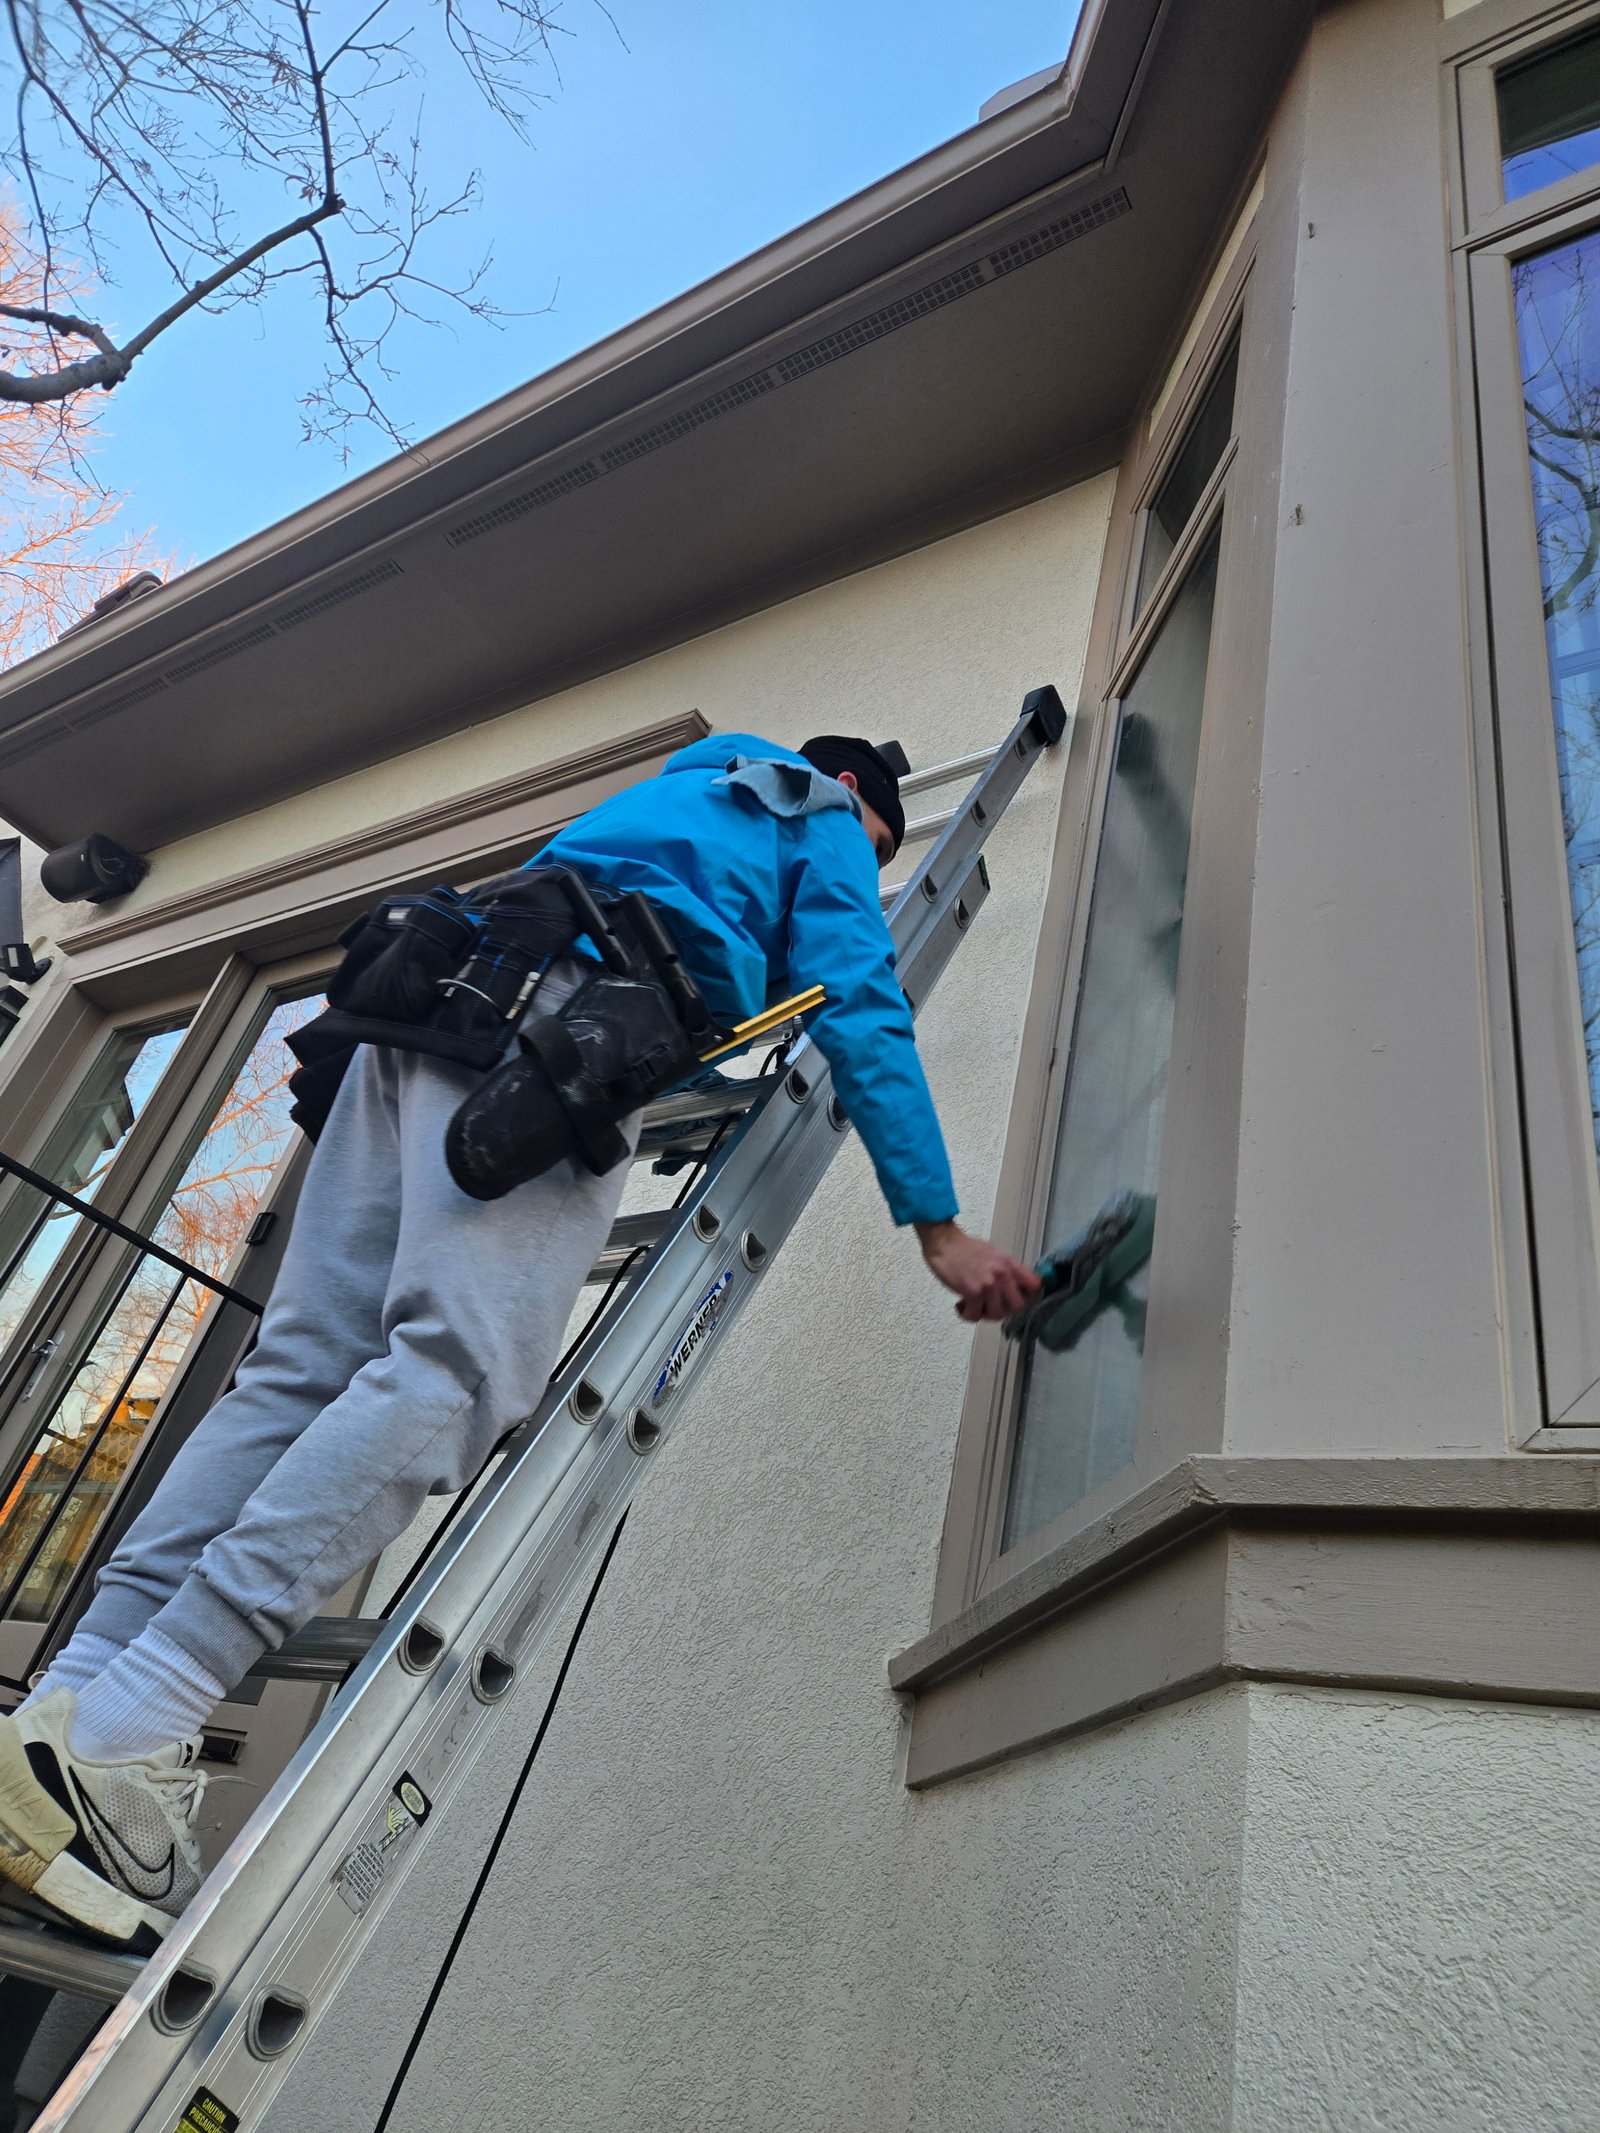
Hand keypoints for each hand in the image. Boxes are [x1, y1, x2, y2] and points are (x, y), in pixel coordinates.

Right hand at [916, 1219, 1041, 1323]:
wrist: (944, 1243)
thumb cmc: (964, 1248)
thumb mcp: (994, 1254)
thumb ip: (1006, 1270)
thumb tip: (1016, 1287)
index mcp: (1009, 1263)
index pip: (1035, 1285)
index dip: (1029, 1296)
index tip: (1020, 1300)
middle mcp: (1002, 1274)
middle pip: (1018, 1306)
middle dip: (1005, 1310)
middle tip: (992, 1306)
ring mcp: (988, 1284)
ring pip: (997, 1314)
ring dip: (984, 1314)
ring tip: (975, 1305)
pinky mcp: (972, 1292)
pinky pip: (975, 1315)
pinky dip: (968, 1314)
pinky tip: (962, 1305)